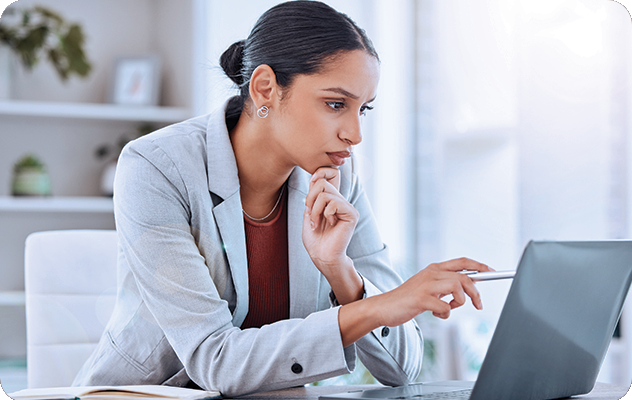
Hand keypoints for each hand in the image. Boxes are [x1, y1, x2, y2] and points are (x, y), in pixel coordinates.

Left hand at [302, 167, 361, 302]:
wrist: (322, 256)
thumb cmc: (315, 239)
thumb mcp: (309, 213)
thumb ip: (313, 197)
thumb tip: (315, 179)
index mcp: (332, 200)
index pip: (330, 176)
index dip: (320, 173)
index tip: (310, 181)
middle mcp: (341, 202)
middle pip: (323, 183)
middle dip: (310, 198)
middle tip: (309, 214)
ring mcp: (347, 207)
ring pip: (326, 194)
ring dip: (315, 210)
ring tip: (315, 222)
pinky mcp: (351, 214)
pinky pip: (333, 203)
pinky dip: (325, 213)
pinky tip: (329, 223)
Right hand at [338, 257, 491, 346]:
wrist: (383, 307)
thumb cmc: (407, 299)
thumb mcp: (428, 287)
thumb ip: (445, 284)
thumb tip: (469, 285)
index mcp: (433, 269)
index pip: (462, 262)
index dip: (479, 266)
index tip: (492, 272)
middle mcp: (431, 273)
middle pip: (464, 277)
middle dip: (476, 292)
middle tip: (478, 305)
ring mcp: (426, 285)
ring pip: (457, 287)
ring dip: (460, 302)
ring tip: (449, 308)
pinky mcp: (421, 299)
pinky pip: (445, 306)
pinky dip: (445, 313)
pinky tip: (436, 314)